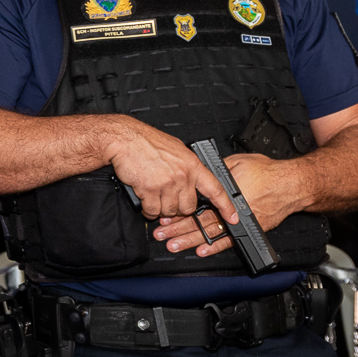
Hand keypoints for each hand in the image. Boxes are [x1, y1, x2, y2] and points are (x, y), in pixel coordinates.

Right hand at [106, 120, 237, 222]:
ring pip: (170, 211)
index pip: (216, 189)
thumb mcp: (176, 149)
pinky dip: (148, 210)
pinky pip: (153, 211)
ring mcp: (167, 184)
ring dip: (161, 209)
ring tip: (154, 197)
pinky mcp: (150, 191)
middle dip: (179, 208)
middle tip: (169, 200)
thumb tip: (193, 177)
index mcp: (192, 165)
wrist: (125, 139)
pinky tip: (145, 200)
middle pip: (189, 207)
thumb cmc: (146, 141)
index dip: (226, 206)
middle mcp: (182, 176)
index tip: (232, 217)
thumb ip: (187, 165)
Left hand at [154, 153, 288, 255]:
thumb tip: (199, 173)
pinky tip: (202, 251)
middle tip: (162, 235)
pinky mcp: (251, 229)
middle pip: (201, 221)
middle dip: (179, 229)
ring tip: (174, 245)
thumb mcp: (236, 163)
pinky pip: (231, 241)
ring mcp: (241, 221)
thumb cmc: (267, 172)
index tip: (165, 216)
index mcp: (226, 193)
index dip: (180, 211)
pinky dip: (215, 246)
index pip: (197, 204)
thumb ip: (216, 171)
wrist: (292, 185)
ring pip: (212, 232)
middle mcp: (231, 209)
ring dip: (191, 240)